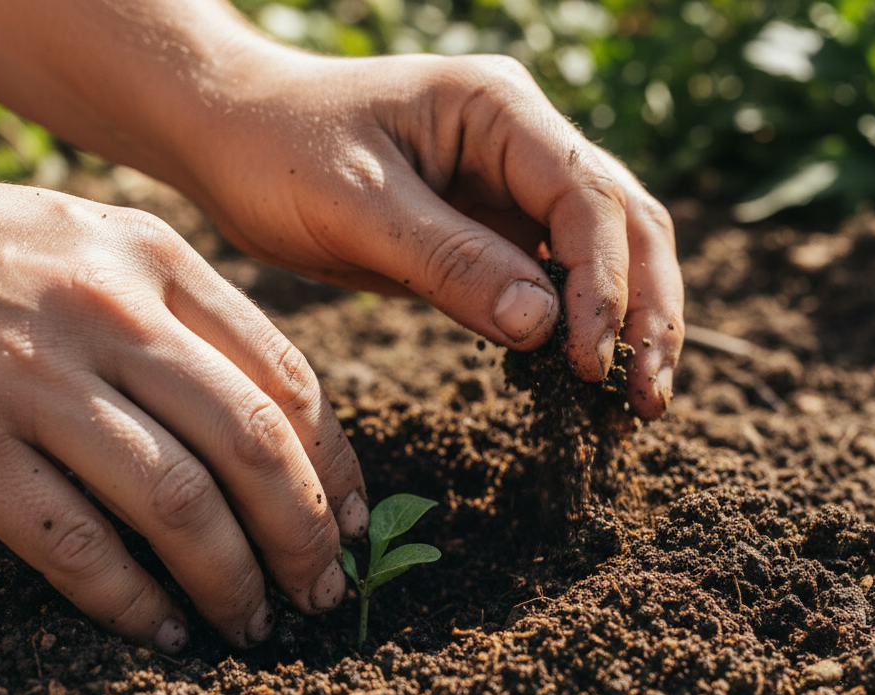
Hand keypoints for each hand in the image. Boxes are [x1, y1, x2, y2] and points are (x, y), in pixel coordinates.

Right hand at [0, 135, 365, 651]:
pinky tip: (156, 629)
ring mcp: (34, 378)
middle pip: (252, 445)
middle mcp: (108, 313)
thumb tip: (262, 417)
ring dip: (229, 579)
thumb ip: (171, 310)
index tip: (351, 524)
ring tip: (247, 623)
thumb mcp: (85, 240)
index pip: (285, 376)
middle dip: (303, 536)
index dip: (334, 466)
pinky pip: (74, 543)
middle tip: (319, 594)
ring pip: (178, 502)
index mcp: (152, 260)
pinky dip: (129, 599)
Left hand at [179, 50, 684, 419]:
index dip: (603, 283)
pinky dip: (567, 331)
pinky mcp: (482, 231)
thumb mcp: (356, 206)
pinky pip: (544, 280)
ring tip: (631, 404)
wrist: (228, 138)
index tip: (592, 360)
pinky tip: (576, 384)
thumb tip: (545, 328)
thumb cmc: (276, 151)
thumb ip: (450, 262)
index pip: (587, 195)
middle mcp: (519, 141)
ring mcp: (505, 186)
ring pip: (598, 255)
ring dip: (622, 325)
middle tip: (646, 396)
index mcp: (498, 109)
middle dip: (644, 309)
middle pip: (623, 222)